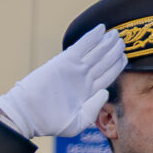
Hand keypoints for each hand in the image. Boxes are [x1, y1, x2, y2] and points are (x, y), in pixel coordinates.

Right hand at [0, 24, 128, 139]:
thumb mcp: (77, 123)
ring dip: (107, 42)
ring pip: (96, 52)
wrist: (27, 115)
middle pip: (104, 61)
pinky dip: (91, 38)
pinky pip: (81, 47)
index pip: (107, 75)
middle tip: (124, 40)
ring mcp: (74, 69)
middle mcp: (82, 79)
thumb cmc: (49, 122)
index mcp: (87, 92)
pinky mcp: (64, 62)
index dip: (117, 65)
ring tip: (116, 34)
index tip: (126, 56)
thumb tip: (105, 92)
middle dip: (114, 50)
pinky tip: (101, 29)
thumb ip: (93, 109)